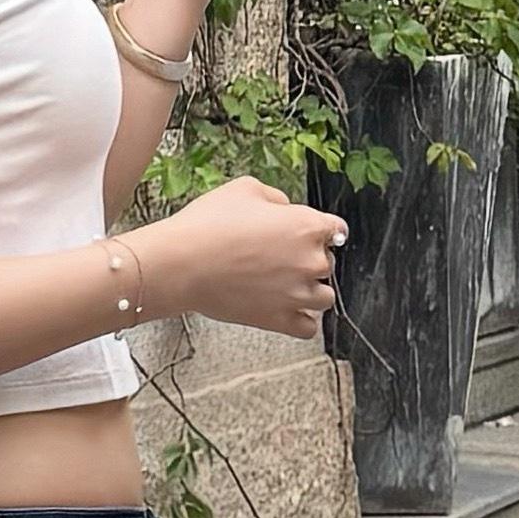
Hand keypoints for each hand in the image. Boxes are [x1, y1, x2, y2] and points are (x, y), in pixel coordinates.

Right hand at [149, 174, 347, 337]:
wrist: (182, 263)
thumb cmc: (208, 225)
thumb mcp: (245, 189)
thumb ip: (276, 198)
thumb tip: (285, 209)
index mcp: (306, 226)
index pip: (337, 229)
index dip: (322, 230)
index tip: (314, 234)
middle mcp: (309, 262)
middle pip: (328, 263)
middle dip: (308, 258)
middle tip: (280, 257)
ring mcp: (297, 295)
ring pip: (324, 297)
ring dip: (311, 290)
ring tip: (287, 285)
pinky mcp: (279, 320)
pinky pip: (309, 328)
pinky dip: (302, 320)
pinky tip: (288, 309)